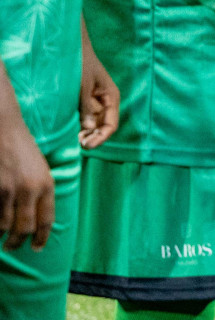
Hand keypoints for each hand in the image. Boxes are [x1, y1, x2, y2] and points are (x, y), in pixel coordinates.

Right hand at [0, 110, 53, 250]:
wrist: (4, 129)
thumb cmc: (23, 148)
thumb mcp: (41, 169)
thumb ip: (41, 191)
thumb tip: (37, 218)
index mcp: (47, 185)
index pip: (46, 220)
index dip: (41, 238)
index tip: (36, 248)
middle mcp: (29, 190)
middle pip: (24, 229)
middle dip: (17, 242)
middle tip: (13, 247)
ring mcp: (8, 190)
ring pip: (3, 225)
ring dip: (1, 235)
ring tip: (1, 237)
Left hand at [78, 33, 119, 149]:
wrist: (71, 47)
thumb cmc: (81, 64)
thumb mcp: (83, 86)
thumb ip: (86, 107)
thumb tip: (87, 129)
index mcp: (111, 98)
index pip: (111, 125)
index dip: (101, 137)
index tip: (87, 145)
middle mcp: (104, 102)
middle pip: (102, 127)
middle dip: (92, 137)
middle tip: (78, 145)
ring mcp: (93, 102)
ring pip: (91, 124)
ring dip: (84, 133)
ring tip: (72, 140)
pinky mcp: (82, 101)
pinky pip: (82, 118)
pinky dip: (78, 126)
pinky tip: (70, 131)